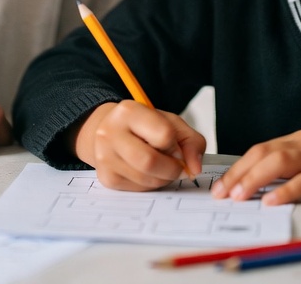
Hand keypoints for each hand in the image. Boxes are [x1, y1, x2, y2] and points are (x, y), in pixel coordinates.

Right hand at [72, 101, 205, 190]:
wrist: (111, 132)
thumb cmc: (144, 127)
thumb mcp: (170, 123)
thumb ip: (191, 141)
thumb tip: (195, 168)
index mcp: (129, 111)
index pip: (164, 135)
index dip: (177, 146)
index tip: (176, 147)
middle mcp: (111, 132)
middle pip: (150, 161)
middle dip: (172, 169)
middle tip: (176, 167)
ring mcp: (105, 156)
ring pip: (146, 179)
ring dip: (163, 178)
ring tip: (162, 167)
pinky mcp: (106, 177)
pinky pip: (138, 189)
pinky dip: (151, 184)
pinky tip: (147, 172)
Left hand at [211, 121, 300, 204]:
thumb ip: (300, 160)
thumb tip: (272, 180)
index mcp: (299, 140)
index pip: (260, 150)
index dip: (237, 167)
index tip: (220, 185)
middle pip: (262, 154)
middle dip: (237, 174)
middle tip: (219, 194)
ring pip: (279, 163)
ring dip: (254, 180)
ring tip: (237, 197)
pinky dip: (288, 190)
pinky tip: (273, 201)